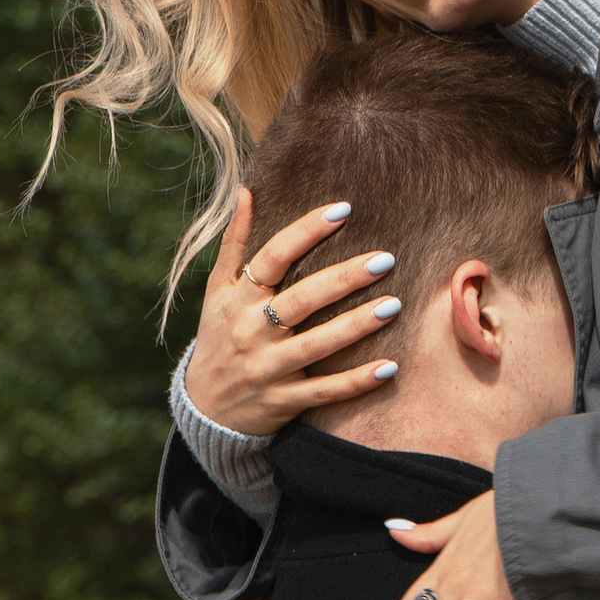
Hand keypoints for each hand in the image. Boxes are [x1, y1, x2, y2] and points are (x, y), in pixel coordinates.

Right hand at [185, 188, 404, 439]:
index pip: (272, 258)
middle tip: (385, 259)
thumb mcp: (218, 291)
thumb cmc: (220, 336)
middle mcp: (253, 330)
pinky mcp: (284, 401)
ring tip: (394, 305)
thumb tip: (246, 191)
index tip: (343, 209)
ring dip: (355, 326)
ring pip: (316, 345)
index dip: (306, 232)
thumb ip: (235, 243)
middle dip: (343, 279)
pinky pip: (324, 391)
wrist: (204, 408)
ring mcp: (269, 368)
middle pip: (301, 299)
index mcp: (239, 298)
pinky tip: (390, 367)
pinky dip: (356, 382)